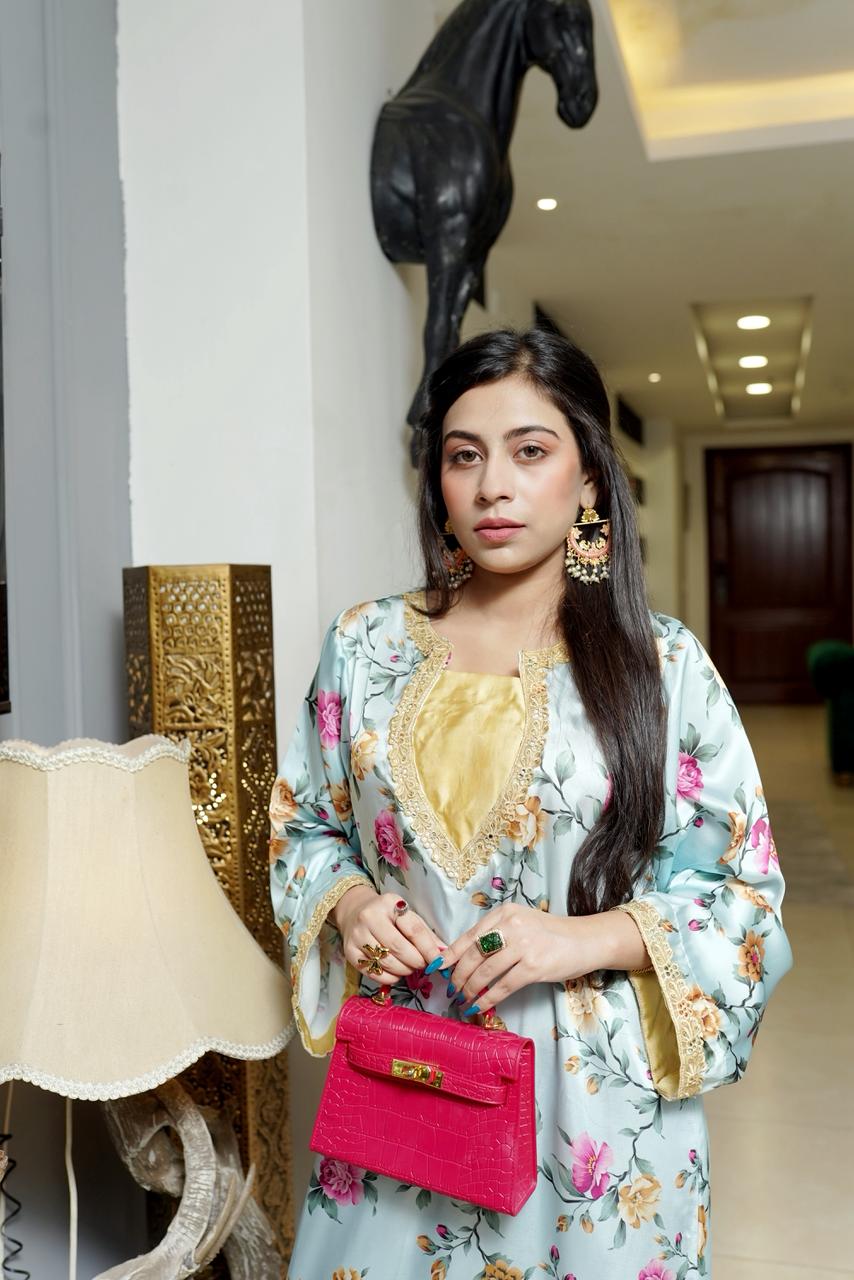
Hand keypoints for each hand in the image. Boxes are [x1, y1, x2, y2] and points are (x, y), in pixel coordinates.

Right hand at [332, 885, 446, 985]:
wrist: (354, 912)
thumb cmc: (387, 915)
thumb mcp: (407, 915)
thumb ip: (425, 933)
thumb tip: (443, 952)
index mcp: (389, 904)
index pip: (413, 929)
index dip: (428, 948)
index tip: (437, 960)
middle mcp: (369, 918)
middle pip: (398, 947)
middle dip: (416, 961)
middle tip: (422, 965)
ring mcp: (357, 935)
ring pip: (386, 962)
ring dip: (404, 970)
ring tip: (409, 967)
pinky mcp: (350, 952)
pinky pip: (374, 972)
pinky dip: (389, 977)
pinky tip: (395, 972)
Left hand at [440, 903, 597, 1014]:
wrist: (584, 940)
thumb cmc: (550, 934)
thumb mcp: (520, 924)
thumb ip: (495, 935)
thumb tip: (463, 959)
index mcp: (504, 913)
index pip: (468, 936)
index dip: (449, 954)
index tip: (436, 968)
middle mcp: (511, 926)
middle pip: (473, 954)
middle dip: (458, 976)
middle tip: (452, 990)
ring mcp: (523, 946)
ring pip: (485, 972)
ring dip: (470, 989)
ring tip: (463, 1000)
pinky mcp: (534, 966)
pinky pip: (503, 986)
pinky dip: (488, 999)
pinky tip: (479, 1007)